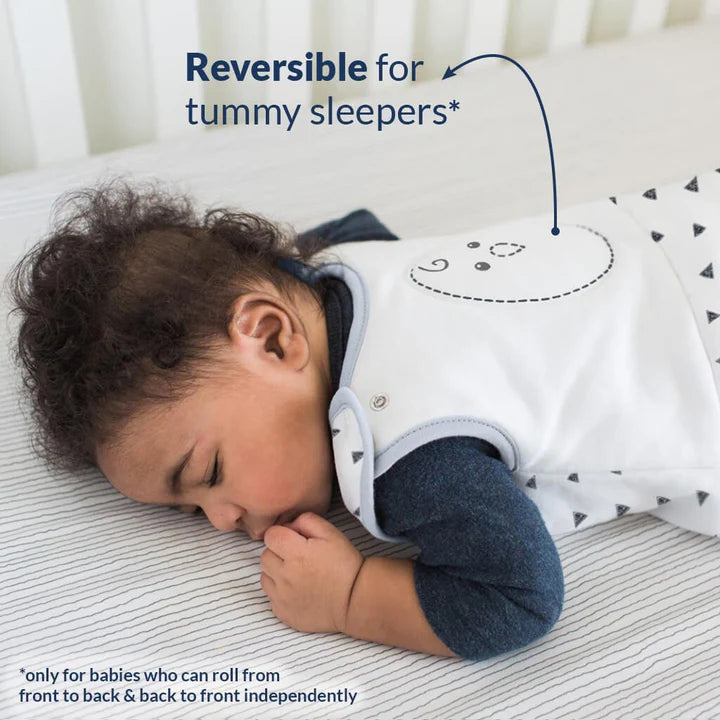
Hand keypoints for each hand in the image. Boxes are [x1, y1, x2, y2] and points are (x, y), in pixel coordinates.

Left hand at [260, 512, 363, 632]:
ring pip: (265, 576)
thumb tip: (288, 526)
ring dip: (276, 572)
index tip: (293, 539)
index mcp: (296, 553)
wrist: (354, 600)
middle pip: (265, 556)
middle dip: (278, 552)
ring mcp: (282, 597)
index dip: (282, 534)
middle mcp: (285, 576)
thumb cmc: (344, 564)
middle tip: (297, 557)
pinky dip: (279, 592)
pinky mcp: (283, 613)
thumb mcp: (331, 532)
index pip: (270, 536)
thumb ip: (306, 521)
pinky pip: (270, 597)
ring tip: (297, 573)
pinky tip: (297, 590)